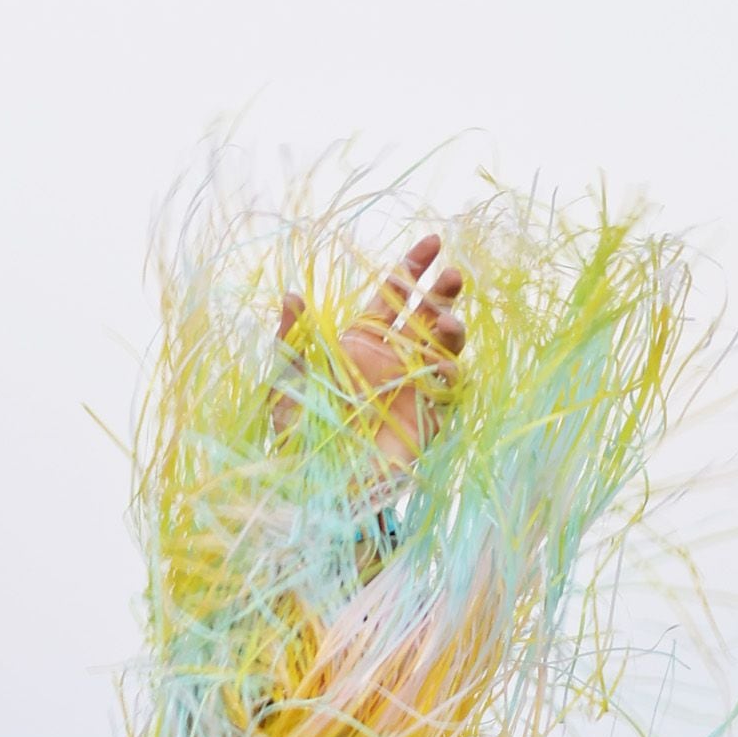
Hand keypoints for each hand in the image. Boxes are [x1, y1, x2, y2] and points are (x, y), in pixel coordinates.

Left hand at [277, 232, 467, 480]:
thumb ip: (291, 341)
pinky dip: (451, 372)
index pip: (391, 298)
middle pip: (425, 315)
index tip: (431, 243)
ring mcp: (411, 388)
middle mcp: (391, 361)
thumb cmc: (295, 441)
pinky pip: (448, 390)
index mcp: (360, 344)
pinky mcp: (426, 420)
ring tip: (446, 322)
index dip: (411, 270)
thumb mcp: (285, 387)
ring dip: (451, 329)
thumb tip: (290, 293)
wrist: (314, 493)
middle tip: (452, 274)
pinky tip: (444, 363)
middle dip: (442, 292)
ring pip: (443, 348)